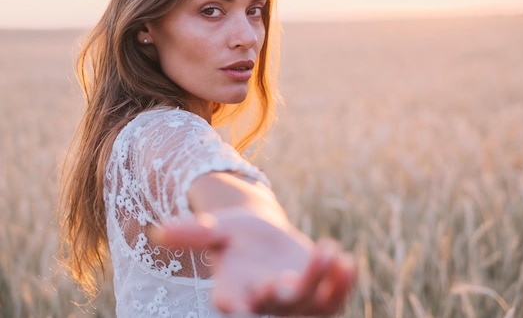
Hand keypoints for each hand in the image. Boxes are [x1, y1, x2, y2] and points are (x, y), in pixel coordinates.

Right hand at [152, 209, 355, 315]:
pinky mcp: (318, 295)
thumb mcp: (215, 229)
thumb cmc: (235, 236)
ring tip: (327, 248)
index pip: (234, 306)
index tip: (241, 306)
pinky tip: (348, 262)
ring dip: (322, 282)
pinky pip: (333, 299)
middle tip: (290, 275)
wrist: (263, 239)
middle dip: (286, 291)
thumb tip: (158, 232)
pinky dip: (342, 284)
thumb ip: (192, 233)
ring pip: (311, 303)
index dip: (240, 309)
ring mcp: (294, 303)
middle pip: (277, 303)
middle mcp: (264, 303)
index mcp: (233, 293)